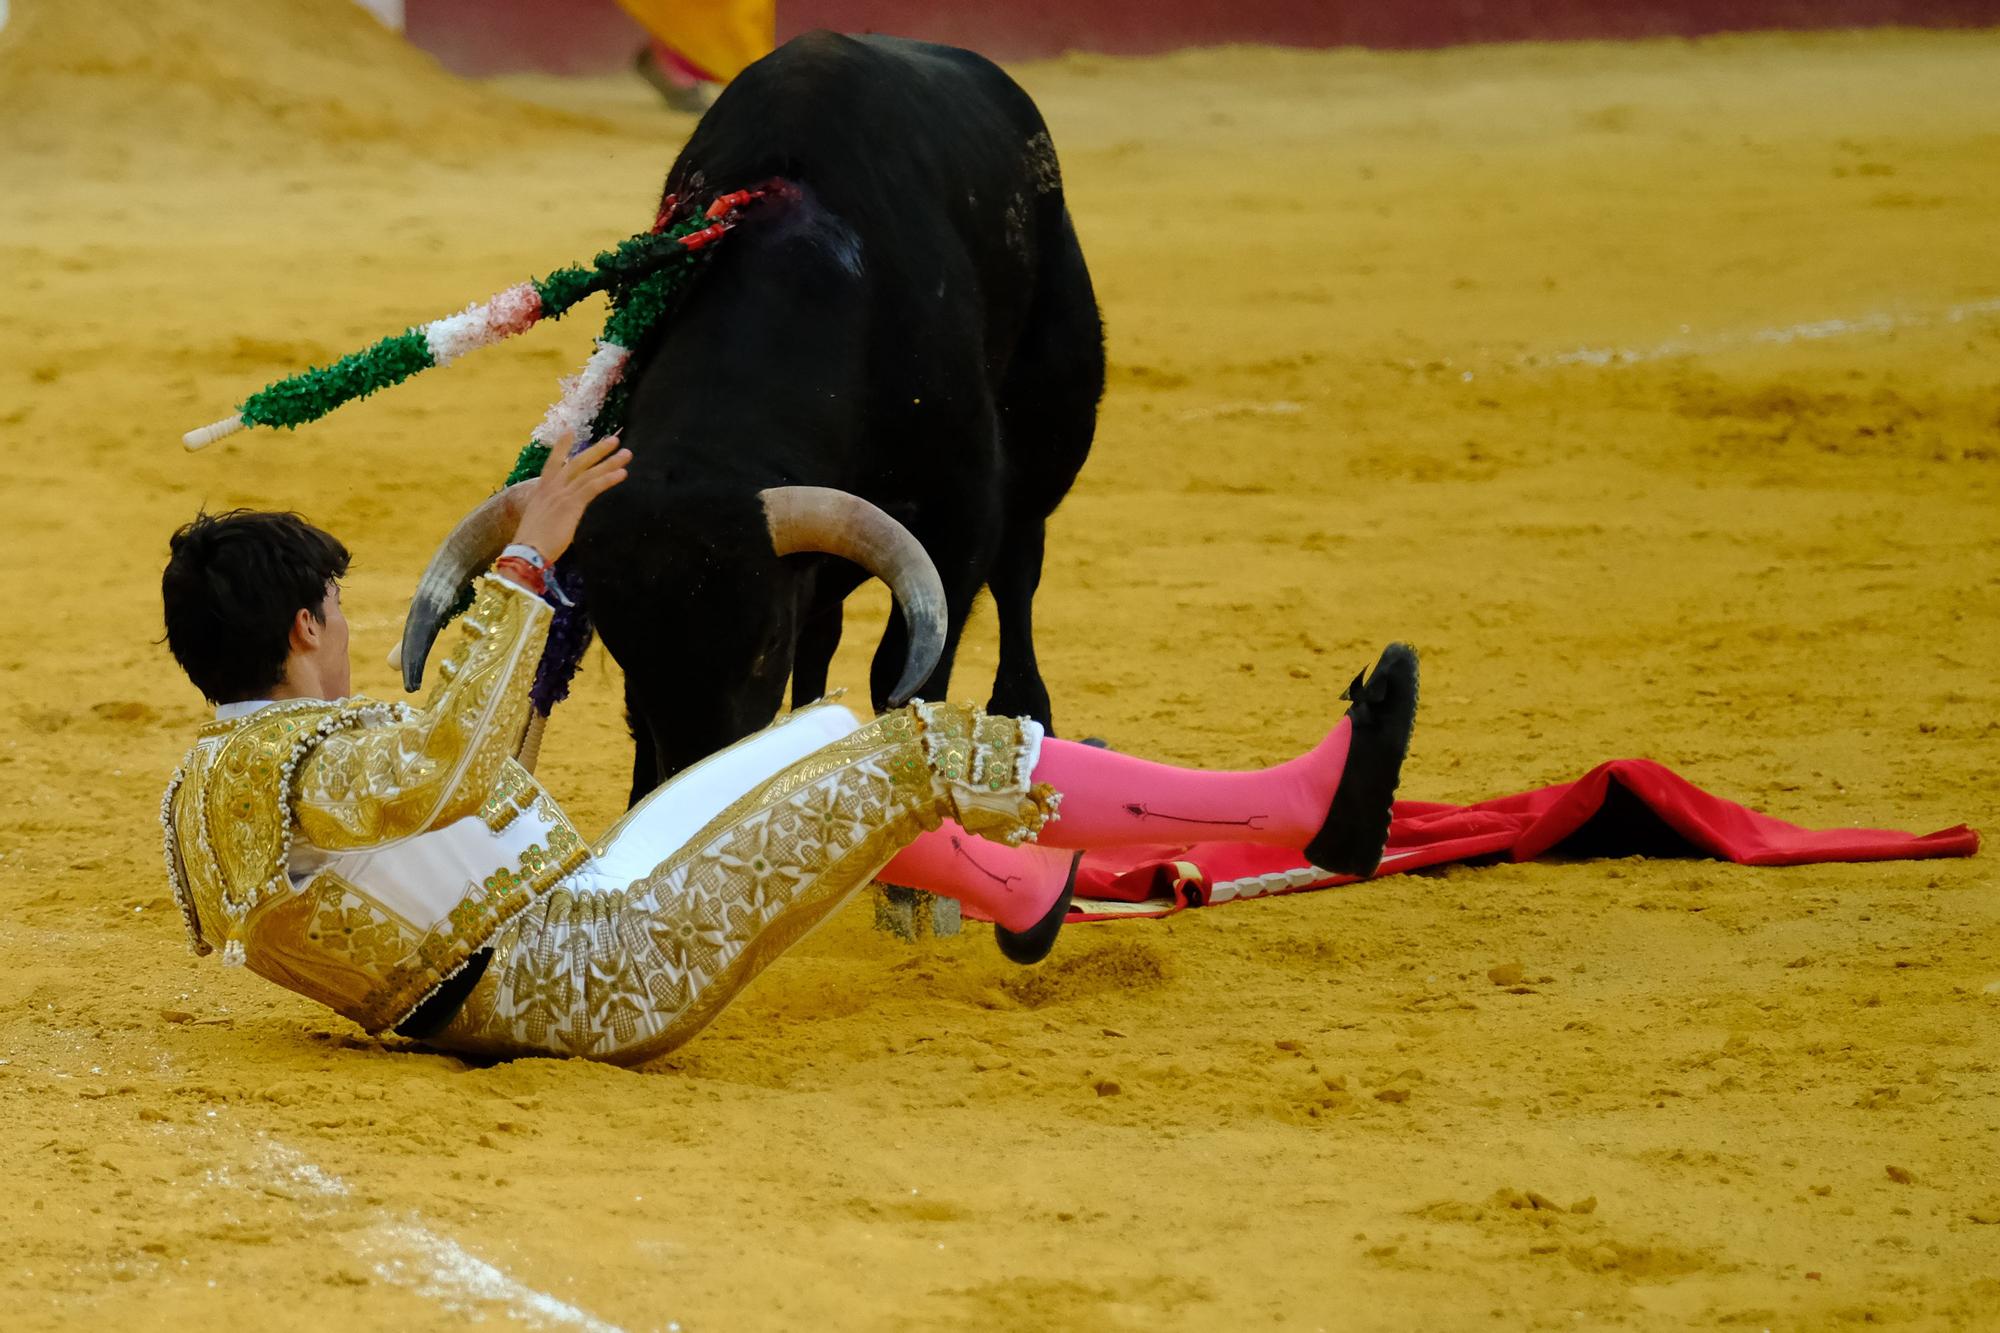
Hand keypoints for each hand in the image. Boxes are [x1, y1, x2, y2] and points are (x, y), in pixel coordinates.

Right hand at [513, 435, 630, 564]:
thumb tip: (559, 516)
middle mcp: (551, 488)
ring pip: (589, 472)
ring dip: (610, 462)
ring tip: (626, 454)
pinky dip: (608, 479)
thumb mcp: (540, 521)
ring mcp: (561, 494)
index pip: (553, 463)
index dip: (561, 447)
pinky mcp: (571, 504)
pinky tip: (622, 474)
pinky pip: (593, 487)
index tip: (569, 431)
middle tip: (614, 440)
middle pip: (577, 462)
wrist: (527, 552)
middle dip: (597, 450)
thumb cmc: (532, 545)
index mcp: (541, 491)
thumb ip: (551, 512)